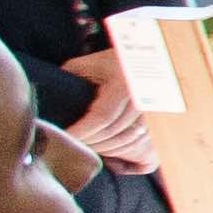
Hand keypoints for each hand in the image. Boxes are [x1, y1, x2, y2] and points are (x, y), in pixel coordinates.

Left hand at [59, 56, 146, 175]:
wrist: (146, 56)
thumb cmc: (112, 60)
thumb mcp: (88, 64)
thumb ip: (70, 78)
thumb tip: (51, 100)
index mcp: (125, 84)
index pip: (102, 117)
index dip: (82, 131)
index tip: (64, 137)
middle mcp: (144, 99)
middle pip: (114, 132)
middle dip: (90, 143)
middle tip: (70, 145)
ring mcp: (156, 112)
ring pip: (129, 141)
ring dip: (106, 149)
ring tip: (88, 148)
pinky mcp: (160, 122)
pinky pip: (146, 146)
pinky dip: (128, 155)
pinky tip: (112, 155)